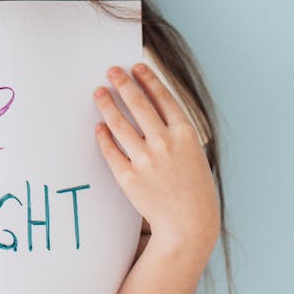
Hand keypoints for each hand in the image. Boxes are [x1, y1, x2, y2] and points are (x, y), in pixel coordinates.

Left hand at [93, 63, 219, 253]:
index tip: (136, 66)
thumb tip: (151, 106)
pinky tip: (98, 126)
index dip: (148, 79)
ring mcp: (146, 161)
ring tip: (99, 92)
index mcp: (185, 135)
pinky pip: (110, 150)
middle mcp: (165, 143)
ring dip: (107, 104)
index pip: (163, 97)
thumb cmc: (194, 189)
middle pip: (138, 104)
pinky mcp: (129, 178)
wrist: (189, 226)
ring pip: (119, 124)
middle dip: (123, 83)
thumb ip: (175, 131)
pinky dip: (102, 136)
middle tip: (111, 71)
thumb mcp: (194, 154)